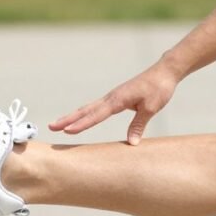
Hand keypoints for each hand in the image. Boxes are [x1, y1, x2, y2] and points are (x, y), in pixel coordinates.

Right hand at [49, 60, 180, 144]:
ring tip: (58, 125)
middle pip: (86, 110)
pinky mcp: (116, 98)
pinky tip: (80, 118)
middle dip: (68, 119)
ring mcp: (112, 97)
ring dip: (73, 116)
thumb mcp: (151, 108)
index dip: (82, 124)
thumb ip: (139, 125)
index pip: (97, 114)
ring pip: (88, 108)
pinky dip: (85, 113)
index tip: (68, 131)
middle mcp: (111, 97)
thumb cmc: (159, 89)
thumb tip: (131, 143)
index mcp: (118, 99)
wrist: (164, 72)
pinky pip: (97, 108)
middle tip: (51, 127)